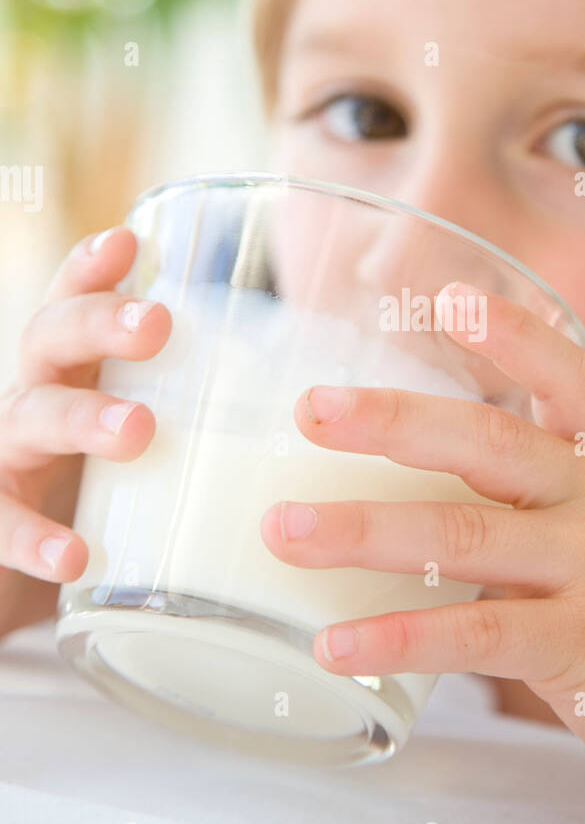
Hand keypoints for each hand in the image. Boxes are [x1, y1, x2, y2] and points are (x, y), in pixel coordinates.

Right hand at [0, 227, 170, 639]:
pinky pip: (1, 525)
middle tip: (157, 325)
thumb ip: (206, 418)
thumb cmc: (109, 505)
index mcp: (77, 374)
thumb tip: (315, 400)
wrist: (33, 584)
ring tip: (138, 430)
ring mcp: (9, 460)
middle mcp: (36, 402)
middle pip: (50, 338)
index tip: (129, 239)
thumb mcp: (152, 448)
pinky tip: (74, 555)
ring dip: (82, 418)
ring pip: (29, 418)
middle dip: (100, 322)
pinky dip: (34, 540)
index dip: (93, 269)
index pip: (76, 304)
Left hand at [261, 282, 584, 814]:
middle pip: (490, 442)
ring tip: (285, 532)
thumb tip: (416, 481)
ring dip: (364, 530)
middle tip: (312, 409)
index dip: (511, 333)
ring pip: (465, 535)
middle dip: (394, 421)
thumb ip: (539, 492)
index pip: (567, 377)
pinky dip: (399, 637)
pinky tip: (336, 645)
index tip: (449, 298)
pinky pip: (477, 635)